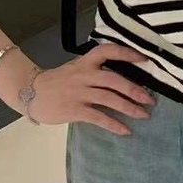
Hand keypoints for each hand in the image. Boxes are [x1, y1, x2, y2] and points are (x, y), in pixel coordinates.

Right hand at [29, 43, 155, 135]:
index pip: (108, 51)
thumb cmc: (58, 80)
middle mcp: (84, 75)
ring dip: (129, 108)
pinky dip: (114, 124)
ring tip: (144, 115)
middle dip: (135, 90)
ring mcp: (79, 93)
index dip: (127, 53)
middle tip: (151, 100)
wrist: (31, 92)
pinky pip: (99, 117)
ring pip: (110, 99)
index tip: (144, 59)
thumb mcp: (76, 68)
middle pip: (114, 80)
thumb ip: (95, 69)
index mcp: (86, 62)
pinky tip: (126, 131)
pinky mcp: (74, 110)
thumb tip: (122, 77)